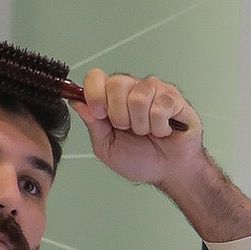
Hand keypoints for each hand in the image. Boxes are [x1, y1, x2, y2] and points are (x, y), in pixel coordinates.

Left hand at [73, 68, 206, 186]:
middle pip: (116, 83)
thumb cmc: (141, 159)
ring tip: (147, 131)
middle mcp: (132, 88)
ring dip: (141, 124)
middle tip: (128, 128)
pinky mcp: (173, 98)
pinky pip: (160, 107)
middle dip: (119, 115)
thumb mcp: (107, 147)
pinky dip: (160, 127)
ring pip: (138, 98)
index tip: (100, 114)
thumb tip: (77, 103)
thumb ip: (92, 124)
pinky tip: (162, 130)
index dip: (94, 94)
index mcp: (111, 97)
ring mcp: (154, 91)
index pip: (95, 77)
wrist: (168, 172)